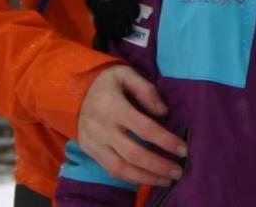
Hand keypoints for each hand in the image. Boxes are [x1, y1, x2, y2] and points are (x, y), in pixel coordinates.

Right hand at [77, 65, 186, 187]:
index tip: (183, 149)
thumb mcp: (126, 74)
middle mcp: (102, 128)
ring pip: (121, 168)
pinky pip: (111, 170)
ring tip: (166, 180)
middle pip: (134, 154)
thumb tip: (163, 112)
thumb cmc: (106, 82)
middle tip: (179, 171)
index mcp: (113, 106)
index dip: (165, 141)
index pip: (144, 128)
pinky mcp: (90, 152)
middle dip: (158, 165)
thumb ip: (146, 90)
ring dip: (146, 177)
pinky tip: (147, 178)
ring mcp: (94, 143)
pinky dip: (130, 178)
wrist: (72, 91)